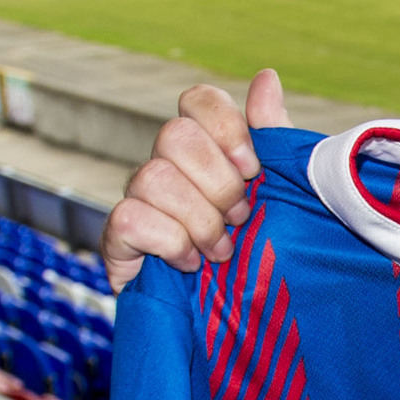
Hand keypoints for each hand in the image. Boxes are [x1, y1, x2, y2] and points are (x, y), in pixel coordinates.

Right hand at [102, 70, 287, 289]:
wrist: (234, 323)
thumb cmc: (258, 251)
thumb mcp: (281, 197)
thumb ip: (274, 140)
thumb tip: (266, 76)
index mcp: (206, 148)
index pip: (198, 99)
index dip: (226, 128)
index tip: (254, 169)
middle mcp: (165, 164)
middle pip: (175, 136)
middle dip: (219, 184)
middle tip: (242, 218)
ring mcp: (138, 199)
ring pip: (154, 177)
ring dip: (199, 221)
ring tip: (222, 251)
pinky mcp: (118, 239)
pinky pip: (129, 219)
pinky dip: (170, 243)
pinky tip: (191, 263)